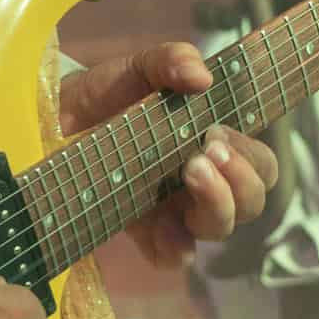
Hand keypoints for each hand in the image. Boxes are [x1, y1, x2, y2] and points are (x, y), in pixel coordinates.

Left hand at [60, 44, 278, 271]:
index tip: (218, 131)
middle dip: (240, 179)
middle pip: (250, 203)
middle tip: (207, 149)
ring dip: (217, 202)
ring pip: (220, 228)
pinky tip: (165, 229)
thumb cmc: (110, 93)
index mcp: (214, 150)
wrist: (59, 116)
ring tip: (191, 170)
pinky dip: (176, 248)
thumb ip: (171, 61)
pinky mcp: (142, 233)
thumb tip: (201, 76)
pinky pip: (172, 257)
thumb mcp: (140, 68)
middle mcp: (202, 186)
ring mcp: (174, 214)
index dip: (250, 156)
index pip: (259, 166)